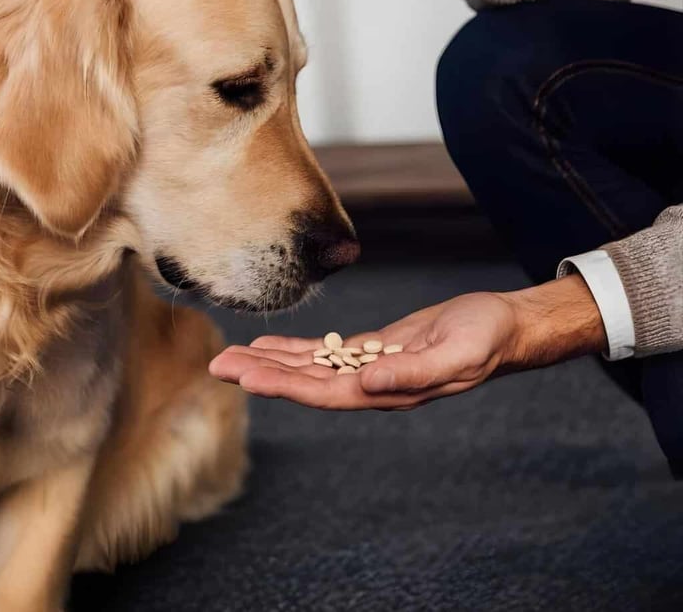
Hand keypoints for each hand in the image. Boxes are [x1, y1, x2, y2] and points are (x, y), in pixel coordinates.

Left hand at [209, 276, 605, 410]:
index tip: (244, 377)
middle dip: (262, 374)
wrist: (503, 327)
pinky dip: (298, 349)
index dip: (280, 385)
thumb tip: (368, 385)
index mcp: (386, 391)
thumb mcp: (456, 352)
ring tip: (233, 355)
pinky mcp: (376, 349)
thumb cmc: (485, 339)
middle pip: (306, 383)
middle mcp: (372, 385)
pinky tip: (274, 345)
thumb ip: (414, 372)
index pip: (321, 392)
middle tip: (218, 364)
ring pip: (311, 368)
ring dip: (272, 363)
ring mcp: (372, 369)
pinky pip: (329, 353)